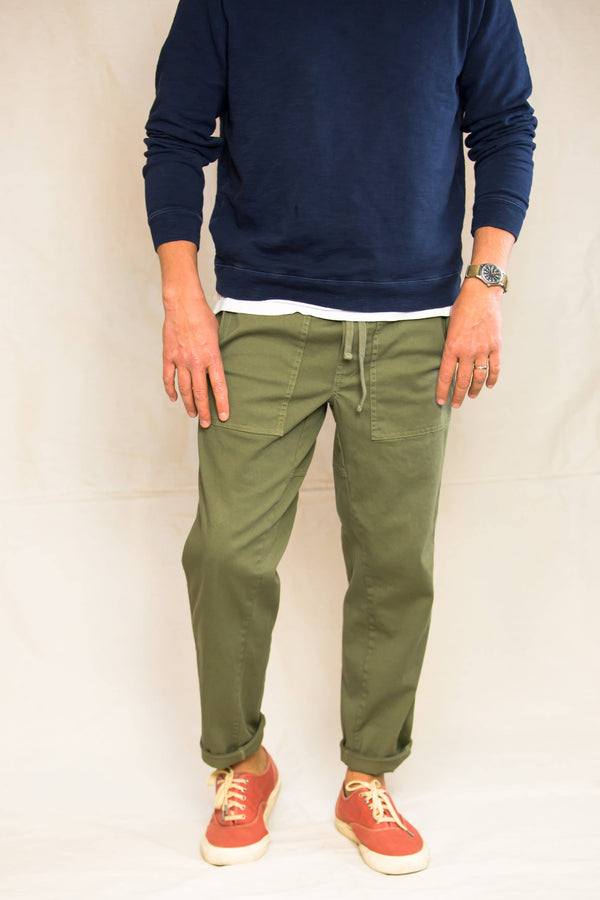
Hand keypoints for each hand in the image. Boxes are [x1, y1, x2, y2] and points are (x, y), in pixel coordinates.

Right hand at [162, 289, 228, 426]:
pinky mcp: (169, 356)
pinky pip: (168, 378)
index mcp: (212, 357)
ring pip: (184, 389)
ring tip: (192, 414)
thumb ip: (215, 354)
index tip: (224, 417)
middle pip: (200, 393)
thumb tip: (215, 368)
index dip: (221, 404)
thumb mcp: (217, 336)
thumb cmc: (203, 316)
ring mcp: (181, 360)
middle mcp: (196, 362)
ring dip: (188, 404)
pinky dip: (170, 390)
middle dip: (204, 411)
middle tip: (206, 423)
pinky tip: (174, 398)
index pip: (219, 387)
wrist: (183, 304)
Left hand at [436, 278, 502, 407]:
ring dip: (475, 389)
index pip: (445, 375)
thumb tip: (449, 361)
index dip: (442, 391)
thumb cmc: (462, 307)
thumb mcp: (449, 326)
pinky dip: (492, 378)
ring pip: (479, 377)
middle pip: (462, 381)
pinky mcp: (496, 346)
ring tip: (471, 396)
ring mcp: (483, 350)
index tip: (441, 401)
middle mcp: (467, 351)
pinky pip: (495, 367)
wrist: (481, 294)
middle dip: (458, 395)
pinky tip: (489, 385)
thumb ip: (450, 345)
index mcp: (452, 347)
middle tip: (456, 404)